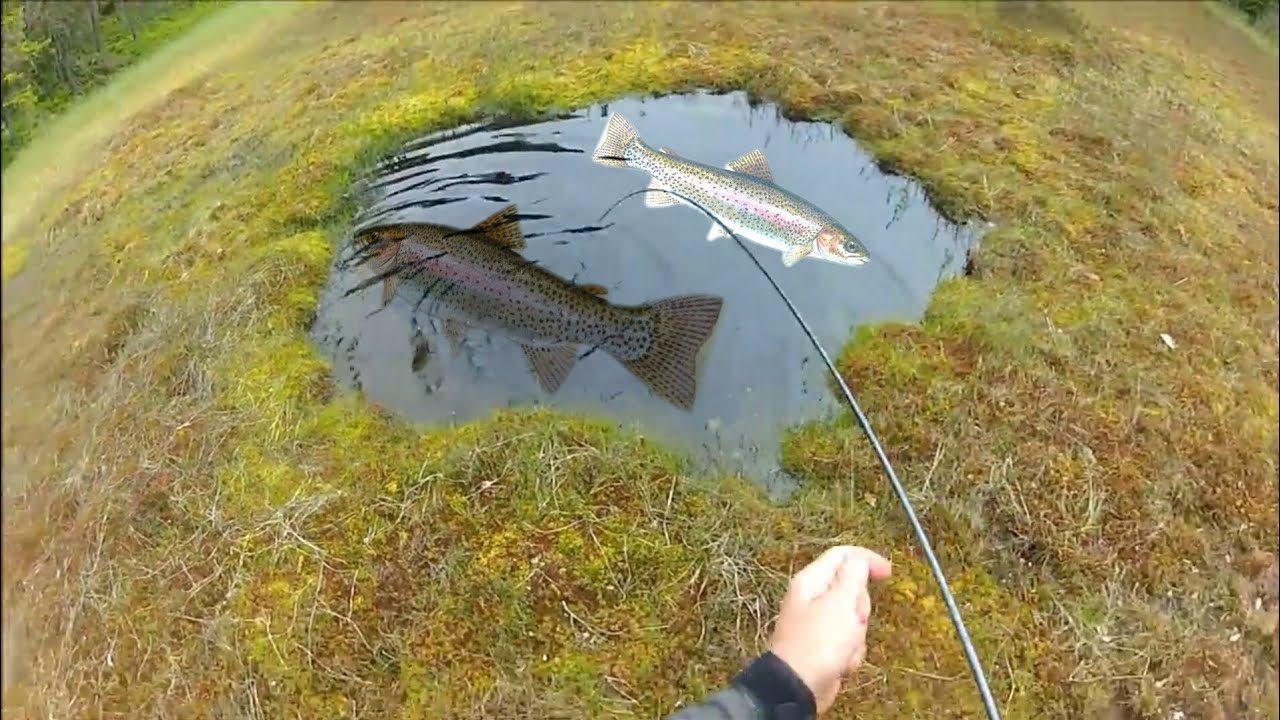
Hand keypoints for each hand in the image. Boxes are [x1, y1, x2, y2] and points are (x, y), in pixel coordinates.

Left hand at [768, 545, 892, 713]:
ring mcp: (819, 622)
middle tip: (852, 620)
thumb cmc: (819, 642)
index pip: (842, 555)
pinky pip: (850, 640)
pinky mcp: (826, 645)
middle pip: (852, 588)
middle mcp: (813, 597)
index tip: (888, 573)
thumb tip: (859, 559)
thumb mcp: (840, 602)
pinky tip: (841, 662)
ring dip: (856, 634)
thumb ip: (853, 575)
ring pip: (854, 617)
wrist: (799, 686)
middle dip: (860, 607)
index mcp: (812, 580)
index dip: (867, 559)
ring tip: (844, 646)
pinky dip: (850, 652)